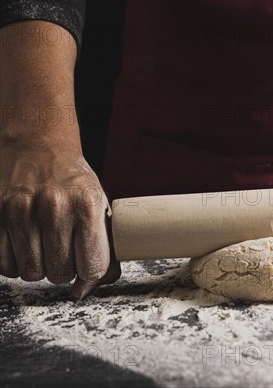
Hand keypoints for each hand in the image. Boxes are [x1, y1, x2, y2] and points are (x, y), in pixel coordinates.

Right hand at [0, 134, 120, 297]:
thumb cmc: (73, 180)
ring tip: (43, 243)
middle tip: (63, 250)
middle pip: (59, 274)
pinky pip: (3, 264)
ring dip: (37, 266)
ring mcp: (19, 211)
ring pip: (29, 273)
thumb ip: (102, 245)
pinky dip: (13, 261)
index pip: (91, 266)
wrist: (37, 145)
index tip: (84, 270)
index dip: (89, 275)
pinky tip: (23, 242)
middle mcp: (54, 207)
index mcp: (87, 205)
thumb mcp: (98, 205)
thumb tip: (90, 288)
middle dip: (63, 269)